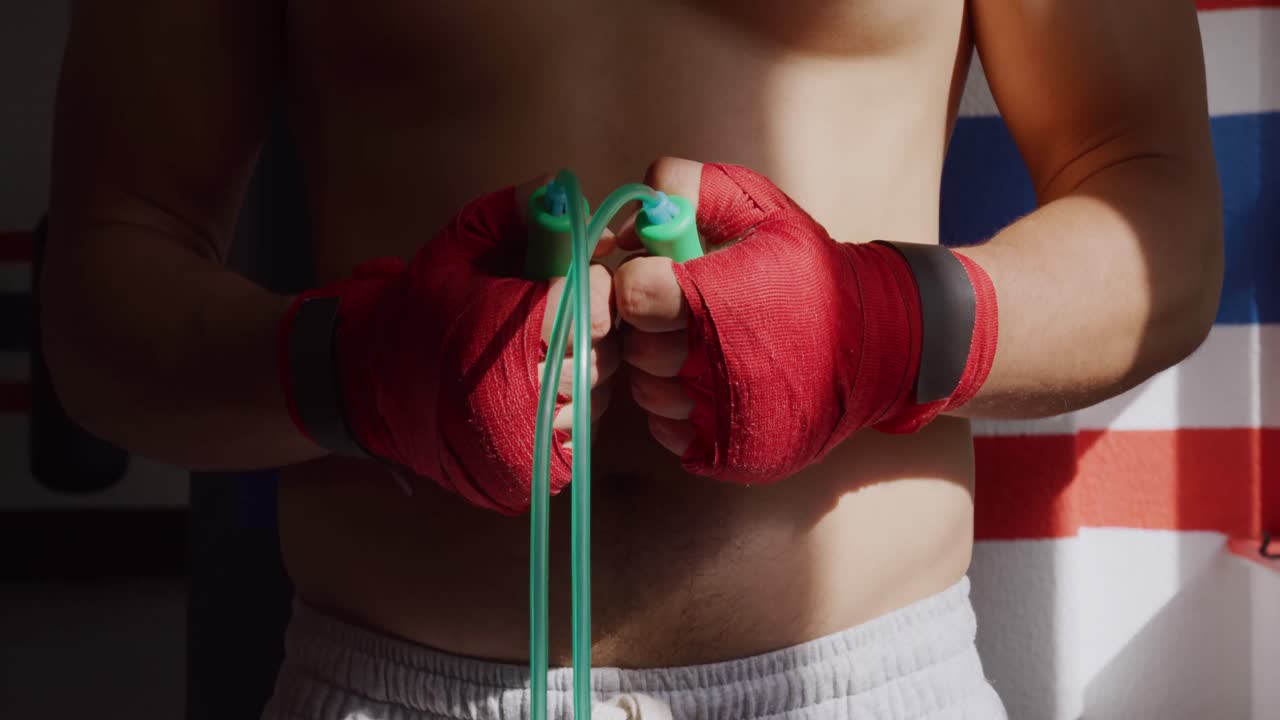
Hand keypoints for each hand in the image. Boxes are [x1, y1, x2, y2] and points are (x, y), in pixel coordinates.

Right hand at [280, 177, 618, 513]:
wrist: (360, 386)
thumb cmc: (413, 310)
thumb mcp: (453, 247)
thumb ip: (511, 213)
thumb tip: (566, 192)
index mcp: (508, 332)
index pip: (594, 310)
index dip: (591, 289)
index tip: (573, 280)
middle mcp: (523, 392)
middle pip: (599, 355)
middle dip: (588, 330)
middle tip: (560, 318)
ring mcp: (527, 440)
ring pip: (594, 397)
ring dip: (581, 371)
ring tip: (544, 353)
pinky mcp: (528, 471)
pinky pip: (580, 436)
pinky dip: (569, 411)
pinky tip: (540, 390)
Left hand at [614, 158, 996, 483]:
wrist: (881, 342)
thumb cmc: (814, 269)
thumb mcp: (761, 205)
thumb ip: (688, 187)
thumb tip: (631, 215)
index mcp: (717, 298)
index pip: (634, 294)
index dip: (642, 282)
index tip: (663, 278)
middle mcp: (715, 365)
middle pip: (637, 347)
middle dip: (653, 326)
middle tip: (685, 314)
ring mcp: (722, 416)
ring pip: (649, 392)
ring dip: (664, 369)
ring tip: (703, 348)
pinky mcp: (730, 453)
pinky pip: (670, 433)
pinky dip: (681, 411)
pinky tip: (711, 384)